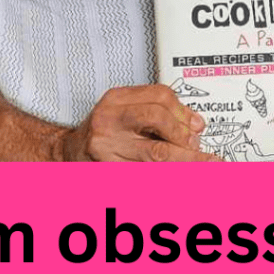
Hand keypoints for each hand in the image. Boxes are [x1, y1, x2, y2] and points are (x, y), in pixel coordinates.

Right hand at [58, 84, 218, 161]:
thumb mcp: (125, 111)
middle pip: (157, 119)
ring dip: (185, 159)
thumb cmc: (103, 132)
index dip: (183, 112)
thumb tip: (194, 125)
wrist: (69, 153)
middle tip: (199, 147)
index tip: (198, 126)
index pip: (159, 97)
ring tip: (204, 164)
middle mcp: (109, 121)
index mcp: (116, 100)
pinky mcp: (108, 171)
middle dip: (184, 134)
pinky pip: (144, 174)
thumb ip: (158, 112)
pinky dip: (167, 175)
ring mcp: (106, 148)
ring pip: (155, 153)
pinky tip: (182, 176)